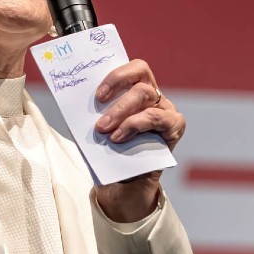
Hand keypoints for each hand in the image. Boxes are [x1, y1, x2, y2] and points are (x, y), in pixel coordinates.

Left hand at [90, 60, 184, 223]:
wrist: (124, 183)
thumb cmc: (110, 150)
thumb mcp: (97, 128)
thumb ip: (93, 112)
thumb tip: (79, 100)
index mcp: (136, 88)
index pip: (134, 69)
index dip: (116, 76)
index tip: (98, 95)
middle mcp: (154, 95)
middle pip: (140, 78)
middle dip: (116, 94)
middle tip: (99, 116)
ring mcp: (165, 108)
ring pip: (145, 95)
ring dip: (122, 112)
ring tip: (105, 130)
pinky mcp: (175, 125)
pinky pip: (157, 118)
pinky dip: (136, 125)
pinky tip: (120, 138)